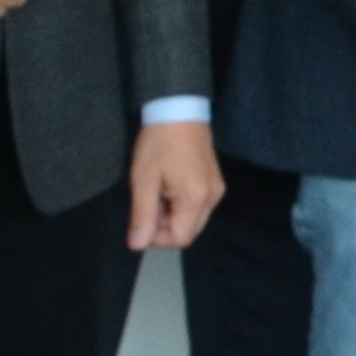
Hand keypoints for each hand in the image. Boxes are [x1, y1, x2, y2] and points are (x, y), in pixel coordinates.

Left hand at [127, 122, 226, 250]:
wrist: (179, 109)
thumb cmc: (158, 144)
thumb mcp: (143, 181)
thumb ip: (142, 216)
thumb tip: (137, 246)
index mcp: (197, 198)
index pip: (180, 238)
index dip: (157, 238)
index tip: (143, 219)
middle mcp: (213, 197)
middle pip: (189, 232)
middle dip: (166, 227)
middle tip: (149, 204)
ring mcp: (217, 188)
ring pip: (194, 220)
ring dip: (173, 216)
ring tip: (158, 193)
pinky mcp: (215, 180)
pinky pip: (199, 206)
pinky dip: (182, 205)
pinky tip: (169, 186)